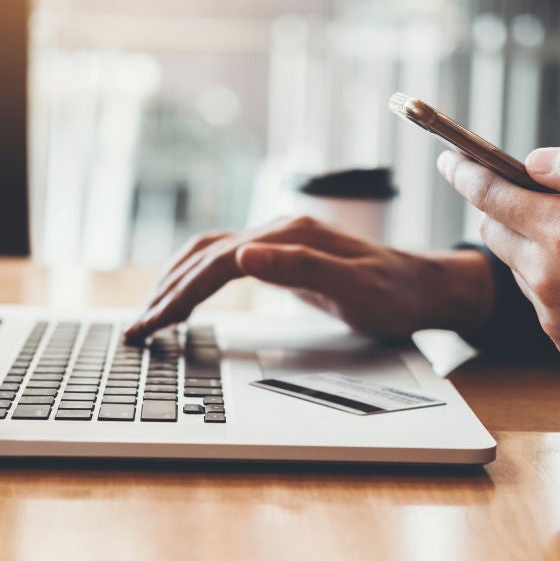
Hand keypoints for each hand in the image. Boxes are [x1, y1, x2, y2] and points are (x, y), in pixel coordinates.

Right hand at [124, 215, 495, 344]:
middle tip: (136, 330)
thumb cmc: (396, 292)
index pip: (217, 264)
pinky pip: (224, 261)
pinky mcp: (280, 254)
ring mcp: (277, 239)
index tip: (153, 325)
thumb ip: (301, 267)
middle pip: (204, 256)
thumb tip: (243, 255)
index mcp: (288, 235)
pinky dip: (195, 277)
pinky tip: (184, 295)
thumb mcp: (356, 286)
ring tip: (148, 314)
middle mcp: (277, 230)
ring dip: (174, 281)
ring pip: (208, 254)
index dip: (180, 294)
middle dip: (165, 292)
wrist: (424, 286)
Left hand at [438, 145, 559, 445]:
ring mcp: (555, 318)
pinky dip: (554, 281)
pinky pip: (543, 303)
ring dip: (533, 245)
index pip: (491, 195)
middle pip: (496, 231)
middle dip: (502, 206)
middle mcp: (549, 279)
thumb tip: (536, 160)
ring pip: (520, 268)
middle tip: (535, 193)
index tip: (449, 159)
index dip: (467, 172)